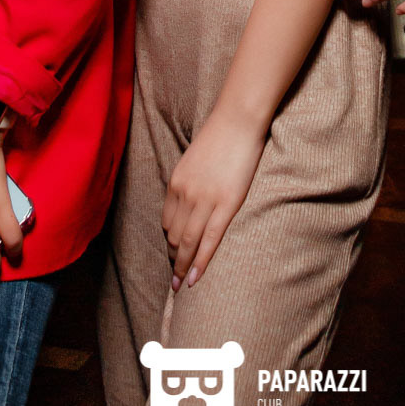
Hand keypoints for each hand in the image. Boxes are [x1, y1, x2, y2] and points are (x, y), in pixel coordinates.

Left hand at [162, 111, 265, 291]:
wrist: (238, 121)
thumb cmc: (220, 136)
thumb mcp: (194, 159)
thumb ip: (189, 180)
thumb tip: (190, 198)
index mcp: (176, 182)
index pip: (166, 221)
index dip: (169, 241)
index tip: (173, 254)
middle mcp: (185, 194)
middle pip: (173, 236)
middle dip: (173, 259)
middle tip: (175, 279)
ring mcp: (204, 200)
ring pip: (187, 243)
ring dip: (182, 267)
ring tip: (182, 284)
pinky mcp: (225, 204)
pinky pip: (209, 240)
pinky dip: (200, 262)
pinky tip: (195, 278)